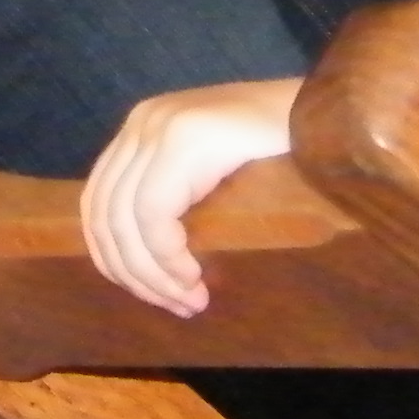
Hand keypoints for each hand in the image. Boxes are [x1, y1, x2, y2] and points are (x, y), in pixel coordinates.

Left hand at [78, 79, 298, 317]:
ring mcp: (159, 127)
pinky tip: (194, 278)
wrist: (321, 111)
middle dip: (133, 274)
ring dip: (153, 274)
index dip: (114, 258)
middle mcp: (141, 122)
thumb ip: (173, 191)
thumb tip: (144, 263)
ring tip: (189, 302)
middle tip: (175, 307)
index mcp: (141, 128)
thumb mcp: (209, 167)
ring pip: (125, 220)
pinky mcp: (183, 141)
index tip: (151, 294)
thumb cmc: (276, 147)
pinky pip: (154, 215)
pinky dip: (168, 257)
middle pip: (105, 214)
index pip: (97, 202)